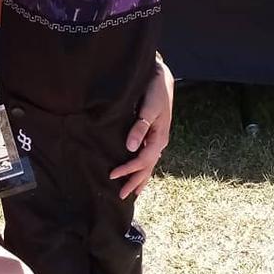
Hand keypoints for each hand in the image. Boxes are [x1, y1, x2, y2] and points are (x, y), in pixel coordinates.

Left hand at [110, 58, 173, 198]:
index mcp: (159, 137)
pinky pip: (148, 156)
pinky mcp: (154, 135)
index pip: (143, 160)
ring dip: (141, 177)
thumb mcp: (148, 108)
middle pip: (147, 167)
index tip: (112, 176)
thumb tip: (130, 148)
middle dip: (135, 182)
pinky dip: (143, 167)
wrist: (161, 77)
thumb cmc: (154, 91)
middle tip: (121, 196)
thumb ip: (140, 128)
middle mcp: (160, 141)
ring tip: (133, 192)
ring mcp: (158, 139)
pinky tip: (139, 172)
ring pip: (149, 164)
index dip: (128, 170)